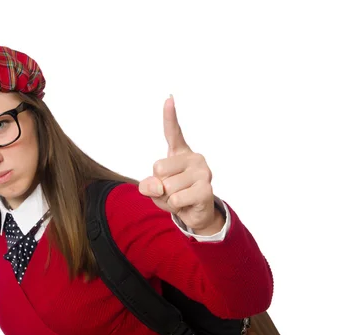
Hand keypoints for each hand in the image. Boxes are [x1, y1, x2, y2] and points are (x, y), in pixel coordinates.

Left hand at [139, 95, 223, 234]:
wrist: (195, 215)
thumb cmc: (175, 196)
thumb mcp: (154, 190)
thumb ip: (149, 185)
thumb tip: (158, 186)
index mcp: (180, 153)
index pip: (173, 132)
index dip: (170, 115)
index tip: (169, 98)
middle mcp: (194, 158)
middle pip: (159, 168)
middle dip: (159, 185)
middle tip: (172, 191)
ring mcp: (203, 172)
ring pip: (167, 187)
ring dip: (167, 198)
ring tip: (180, 198)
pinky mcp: (206, 189)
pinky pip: (176, 199)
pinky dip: (175, 206)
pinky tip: (187, 205)